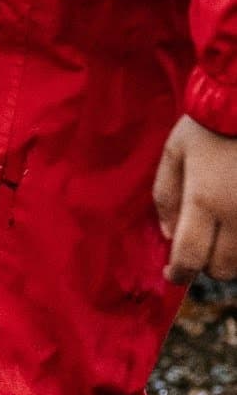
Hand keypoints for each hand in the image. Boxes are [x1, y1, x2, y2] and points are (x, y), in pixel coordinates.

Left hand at [153, 115, 236, 285]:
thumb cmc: (212, 119)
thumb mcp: (175, 152)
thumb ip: (166, 197)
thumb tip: (168, 235)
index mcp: (205, 200)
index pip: (189, 258)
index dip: (178, 274)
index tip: (174, 274)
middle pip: (224, 267)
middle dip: (209, 266)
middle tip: (203, 250)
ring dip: (236, 255)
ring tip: (225, 233)